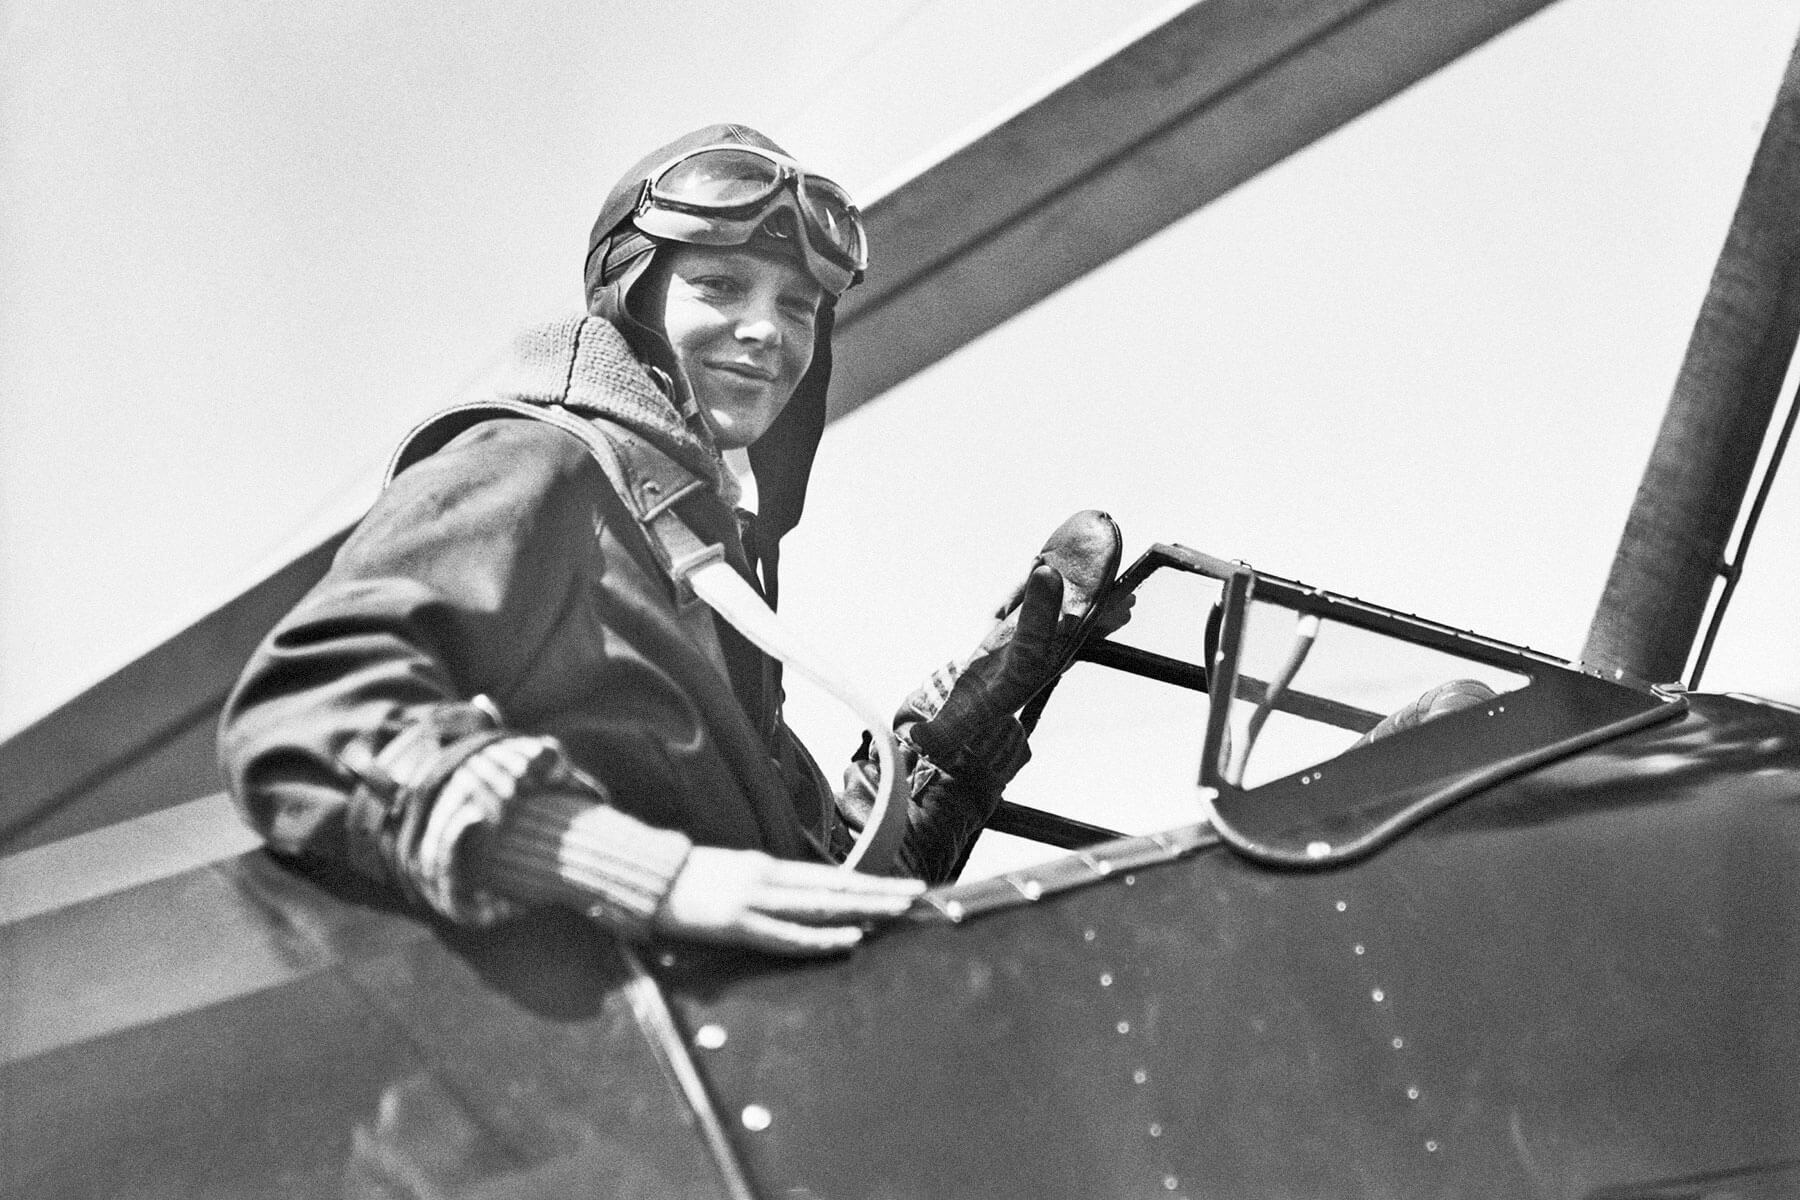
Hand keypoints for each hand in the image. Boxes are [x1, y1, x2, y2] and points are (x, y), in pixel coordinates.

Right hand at [650, 847, 925, 955]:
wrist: (642, 878)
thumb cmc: (684, 882)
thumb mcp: (732, 876)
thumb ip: (765, 888)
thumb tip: (798, 899)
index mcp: (768, 868)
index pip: (830, 877)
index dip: (869, 883)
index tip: (902, 886)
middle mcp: (769, 877)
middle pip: (836, 887)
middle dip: (880, 892)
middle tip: (919, 893)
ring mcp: (754, 898)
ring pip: (821, 905)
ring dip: (863, 908)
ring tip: (898, 910)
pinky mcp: (736, 922)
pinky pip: (787, 934)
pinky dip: (821, 938)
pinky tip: (849, 939)